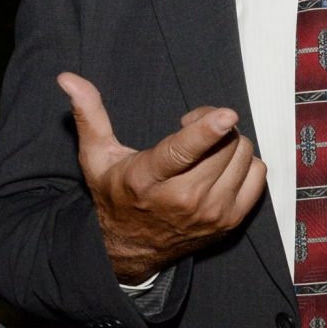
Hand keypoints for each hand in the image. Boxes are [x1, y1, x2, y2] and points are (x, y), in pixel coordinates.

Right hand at [58, 72, 265, 282]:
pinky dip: (246, 164)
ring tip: (205, 150)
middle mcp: (183, 199)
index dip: (206, 130)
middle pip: (222, 145)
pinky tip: (222, 167)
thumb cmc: (115, 195)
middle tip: (192, 128)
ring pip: (242, 155)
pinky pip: (258, 175)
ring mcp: (211, 213)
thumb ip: (88, 114)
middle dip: (214, 126)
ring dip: (229, 143)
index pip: (181, 153)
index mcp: (148, 179)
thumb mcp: (97, 157)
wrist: (130, 249)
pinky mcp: (231, 221)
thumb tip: (68, 78)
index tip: (226, 115)